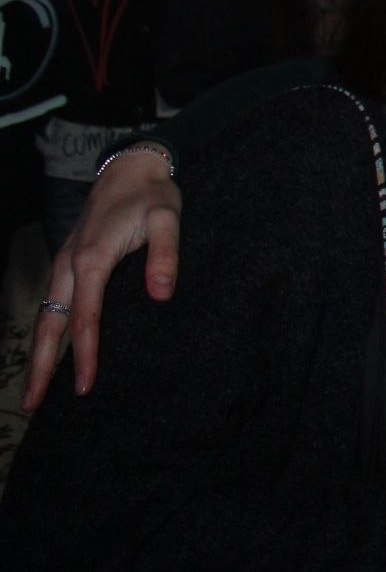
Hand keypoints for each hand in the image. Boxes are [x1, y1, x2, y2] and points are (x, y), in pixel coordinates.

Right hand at [24, 146, 180, 409]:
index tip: (85, 386)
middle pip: (50, 323)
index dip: (84, 354)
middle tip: (30, 405)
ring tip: (33, 391)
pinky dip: (48, 332)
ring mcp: (65, 263)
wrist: (131, 166)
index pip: (86, 317)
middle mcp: (70, 264)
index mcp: (92, 258)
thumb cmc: (152, 193)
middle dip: (39, 366)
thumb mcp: (168, 217)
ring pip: (47, 315)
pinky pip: (54, 303)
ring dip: (38, 353)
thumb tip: (161, 294)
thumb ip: (165, 254)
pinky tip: (50, 351)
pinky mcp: (68, 261)